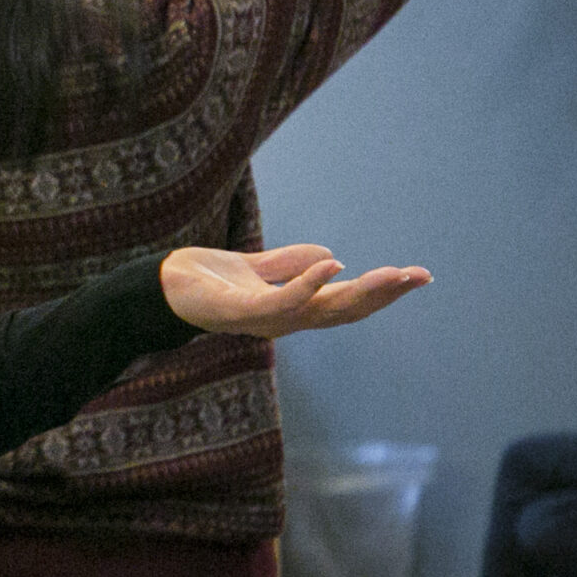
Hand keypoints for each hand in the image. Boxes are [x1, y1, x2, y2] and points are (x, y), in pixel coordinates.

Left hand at [160, 244, 428, 338]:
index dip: (381, 292)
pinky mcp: (239, 310)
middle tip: (420, 277)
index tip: (417, 276)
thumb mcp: (255, 267)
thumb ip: (289, 263)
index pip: (345, 303)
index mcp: (292, 308)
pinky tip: (333, 265)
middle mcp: (284, 319)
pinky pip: (281, 300)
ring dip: (360, 291)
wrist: (156, 289)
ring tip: (394, 274)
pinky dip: (308, 284)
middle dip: (384, 294)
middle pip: (344, 311)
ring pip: (321, 309)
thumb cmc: (204, 282)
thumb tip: (333, 257)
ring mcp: (263, 319)